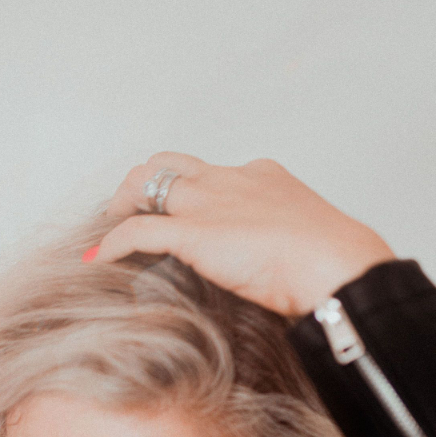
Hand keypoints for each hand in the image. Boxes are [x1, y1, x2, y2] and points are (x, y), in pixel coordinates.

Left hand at [96, 154, 394, 318]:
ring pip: (146, 184)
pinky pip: (137, 232)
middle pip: (170, 165)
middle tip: (128, 209)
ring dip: (122, 205)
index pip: (210, 172)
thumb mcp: (305, 240)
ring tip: (109, 226)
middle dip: (143, 183)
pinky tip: (98, 258)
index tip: (177, 209)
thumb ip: (280, 242)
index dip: (186, 188)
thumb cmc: (332, 263)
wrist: (337, 266)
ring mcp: (209, 203)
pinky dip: (112, 243)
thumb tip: (274, 271)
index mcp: (261, 176)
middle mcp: (229, 180)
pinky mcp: (193, 233)